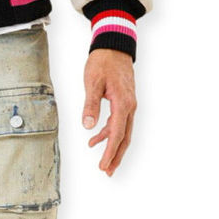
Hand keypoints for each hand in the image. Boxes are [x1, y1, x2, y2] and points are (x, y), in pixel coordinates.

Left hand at [81, 48, 136, 176]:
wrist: (114, 47)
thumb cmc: (102, 63)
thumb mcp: (92, 82)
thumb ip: (91, 104)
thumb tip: (88, 126)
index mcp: (123, 104)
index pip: (117, 134)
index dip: (110, 152)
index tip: (103, 166)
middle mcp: (130, 107)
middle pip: (124, 138)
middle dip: (116, 156)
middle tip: (107, 171)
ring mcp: (129, 105)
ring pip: (123, 131)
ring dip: (112, 146)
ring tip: (101, 160)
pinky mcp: (124, 101)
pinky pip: (119, 122)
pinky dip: (109, 132)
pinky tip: (95, 137)